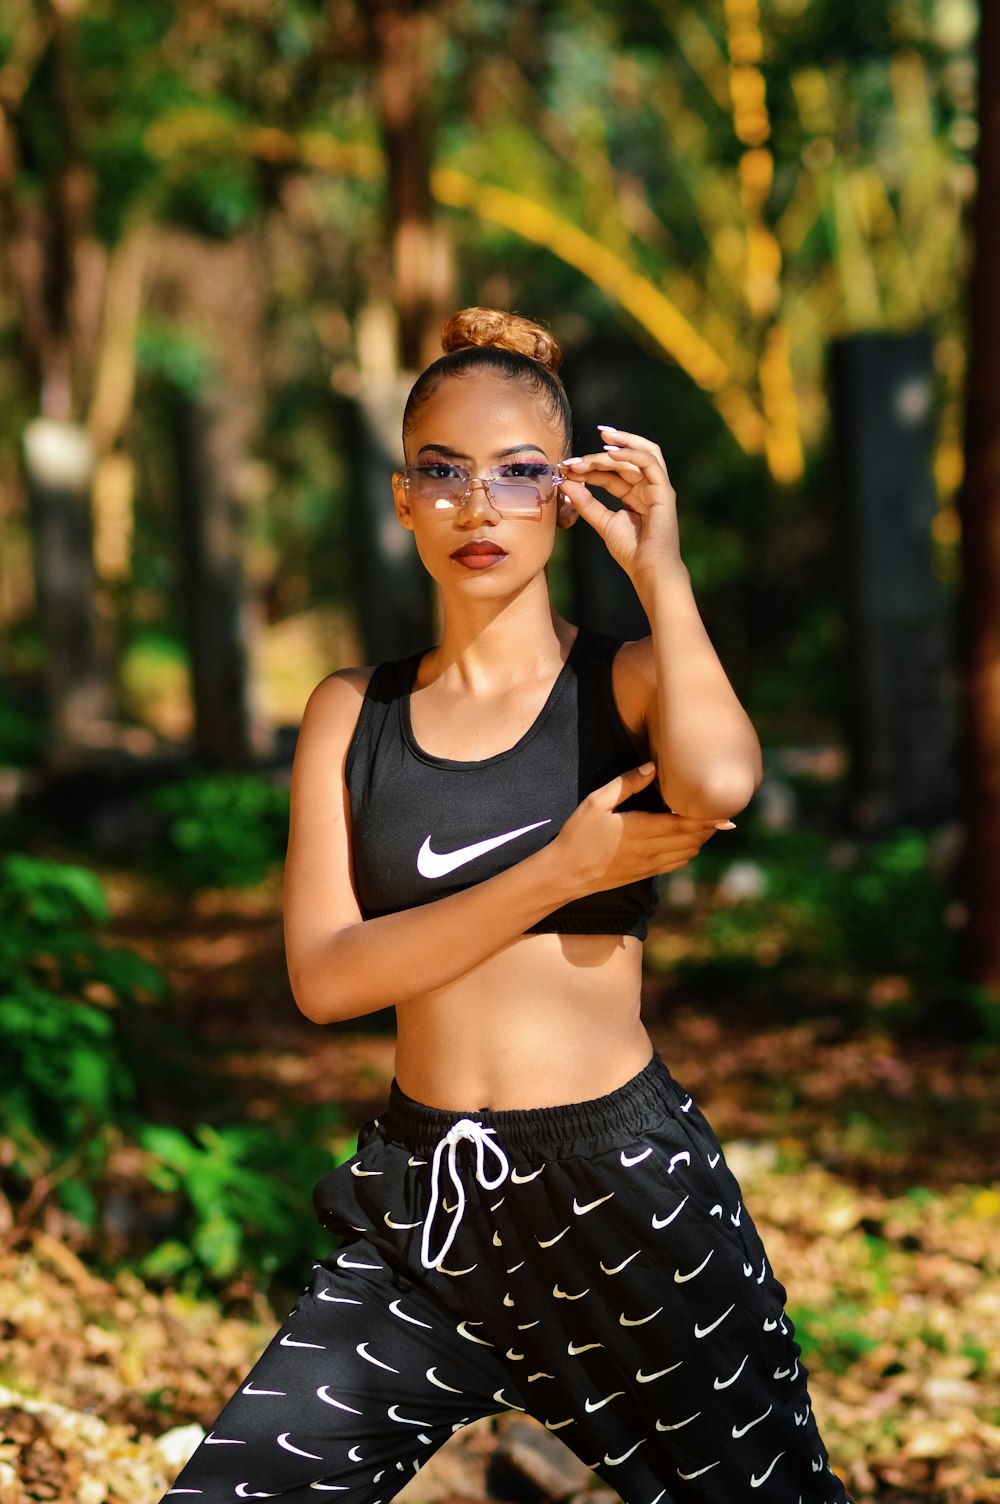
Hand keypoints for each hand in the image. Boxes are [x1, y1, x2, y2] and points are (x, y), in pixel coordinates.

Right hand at [553, 762, 731, 896]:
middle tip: (720, 811)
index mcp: (641, 830)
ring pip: (688, 853)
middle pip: (693, 839)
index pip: (686, 824)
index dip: (709, 818)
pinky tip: (686, 840)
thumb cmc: (577, 836)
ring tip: (706, 823)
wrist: (564, 875)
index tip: (725, 809)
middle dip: (709, 827)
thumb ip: (626, 784)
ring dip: (700, 839)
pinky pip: (676, 864)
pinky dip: (688, 851)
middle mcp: (650, 850)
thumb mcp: (595, 803)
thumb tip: (653, 767)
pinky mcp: (644, 875)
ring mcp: (649, 865)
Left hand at [559, 426, 680, 584]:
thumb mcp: (603, 522)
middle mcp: (647, 488)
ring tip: (601, 437)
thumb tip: (565, 482)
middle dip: (597, 456)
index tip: (566, 467)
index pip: (610, 474)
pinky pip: (649, 462)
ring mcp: (658, 488)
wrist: (649, 569)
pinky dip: (631, 454)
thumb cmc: (631, 550)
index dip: (589, 468)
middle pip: (622, 462)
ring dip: (620, 444)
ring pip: (639, 454)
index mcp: (634, 495)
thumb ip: (586, 502)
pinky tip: (611, 453)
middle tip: (574, 459)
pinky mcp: (664, 490)